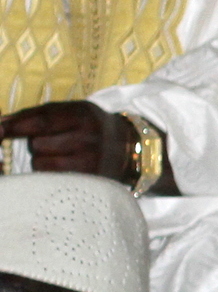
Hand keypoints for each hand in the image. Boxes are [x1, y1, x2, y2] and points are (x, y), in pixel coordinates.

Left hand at [1, 100, 142, 184]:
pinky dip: (50, 172)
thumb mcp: (73, 111)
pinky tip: (63, 166)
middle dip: (36, 143)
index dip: (16, 126)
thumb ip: (38, 114)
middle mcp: (88, 138)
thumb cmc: (91, 126)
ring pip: (42, 163)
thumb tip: (1, 124)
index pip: (42, 121)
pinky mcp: (89, 180)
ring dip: (42, 159)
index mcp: (82, 115)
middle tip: (52, 141)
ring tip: (59, 155)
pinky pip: (52, 177)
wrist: (130, 147)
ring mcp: (90, 161)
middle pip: (38, 144)